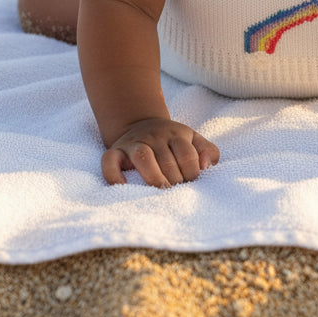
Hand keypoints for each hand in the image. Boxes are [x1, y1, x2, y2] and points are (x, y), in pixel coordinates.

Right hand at [101, 117, 219, 186]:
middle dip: (174, 181)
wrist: (141, 123)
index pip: (188, 155)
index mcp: (176, 134)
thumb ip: (207, 151)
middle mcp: (154, 136)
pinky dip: (114, 175)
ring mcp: (134, 143)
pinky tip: (123, 187)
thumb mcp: (194, 140)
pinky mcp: (115, 151)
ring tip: (160, 193)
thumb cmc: (172, 141)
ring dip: (153, 177)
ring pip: (143, 156)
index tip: (190, 184)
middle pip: (166, 160)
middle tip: (176, 194)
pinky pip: (110, 161)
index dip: (192, 173)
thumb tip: (206, 167)